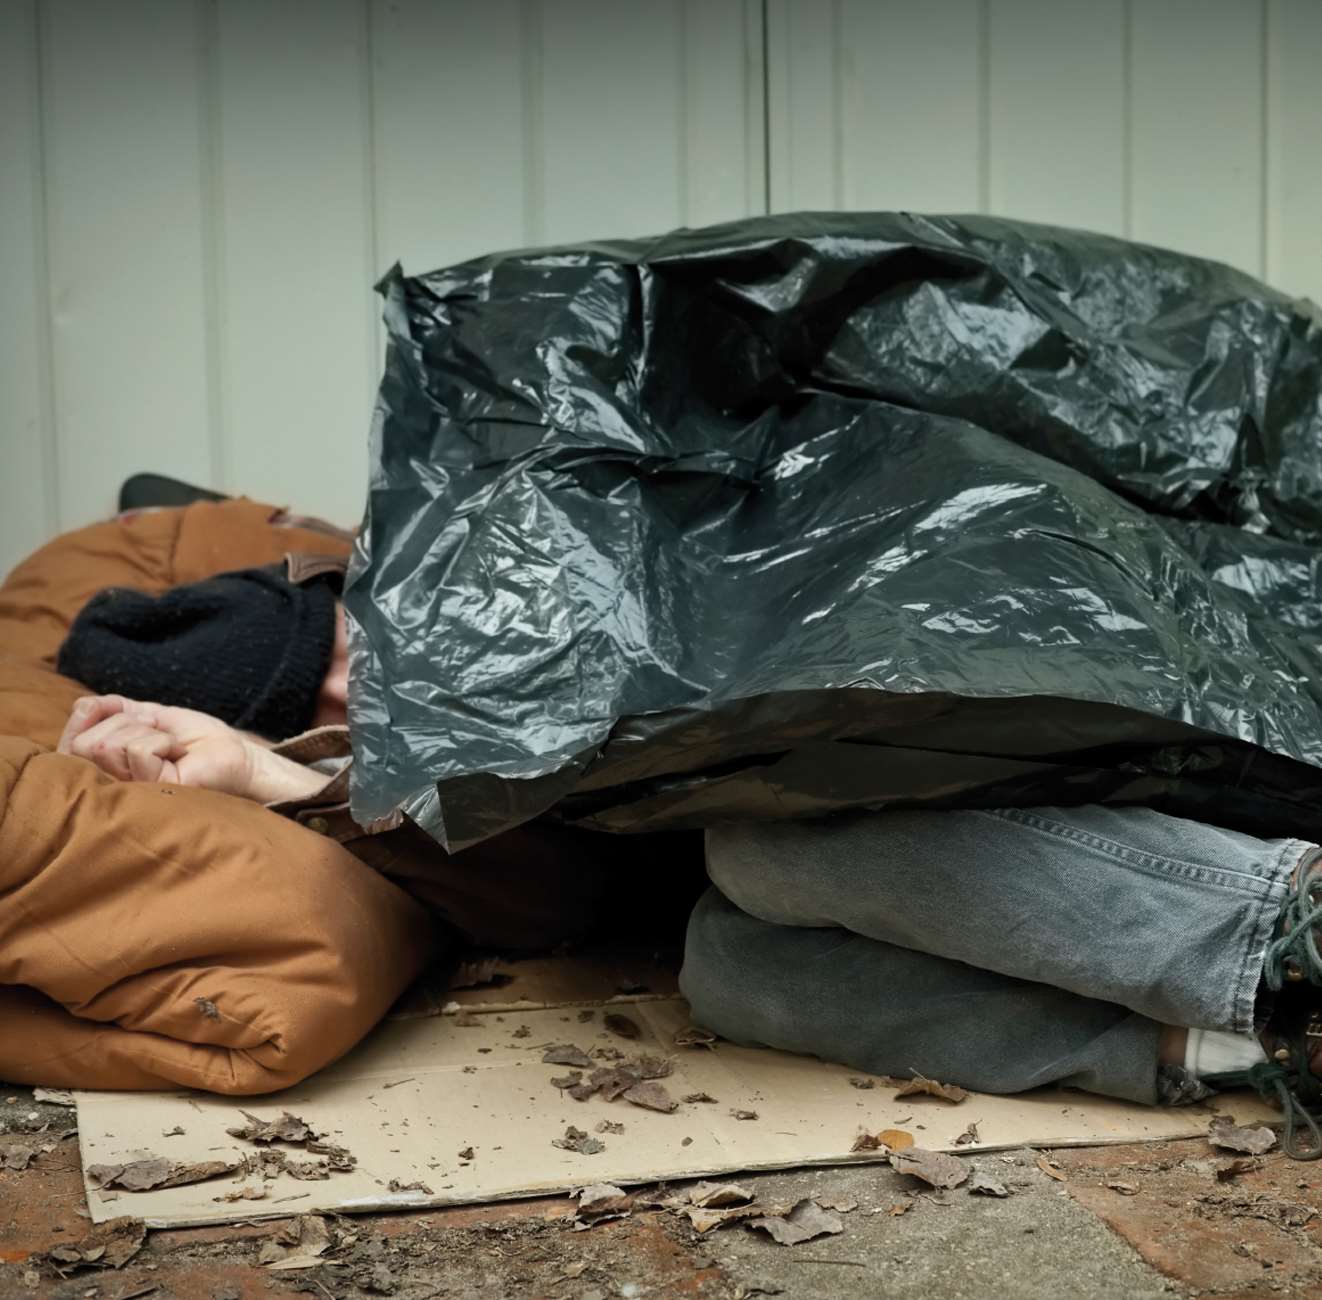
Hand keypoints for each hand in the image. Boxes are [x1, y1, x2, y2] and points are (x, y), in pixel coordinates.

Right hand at [58, 695, 330, 803]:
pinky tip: (177, 754)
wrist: (237, 755)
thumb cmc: (197, 740)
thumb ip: (114, 709)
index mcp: (106, 767)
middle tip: (158, 735)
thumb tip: (83, 705)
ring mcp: (130, 792)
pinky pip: (138, 751)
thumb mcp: (151, 715)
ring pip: (108, 746)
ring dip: (146, 732)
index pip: (70, 741)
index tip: (129, 716)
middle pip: (83, 744)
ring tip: (170, 746)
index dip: (91, 717)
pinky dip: (161, 741)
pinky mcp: (153, 792)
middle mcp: (112, 784)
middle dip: (125, 724)